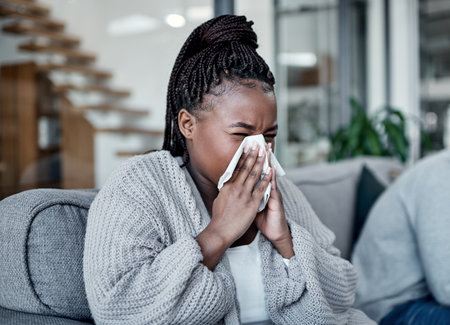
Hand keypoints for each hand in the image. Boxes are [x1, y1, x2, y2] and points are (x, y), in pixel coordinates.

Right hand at [196, 142, 271, 268]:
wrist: (220, 230)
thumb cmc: (219, 217)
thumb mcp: (219, 199)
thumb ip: (225, 190)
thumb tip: (226, 183)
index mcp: (227, 186)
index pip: (236, 167)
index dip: (242, 156)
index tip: (246, 147)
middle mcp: (235, 187)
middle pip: (246, 167)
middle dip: (252, 155)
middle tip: (257, 144)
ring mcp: (244, 194)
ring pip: (254, 175)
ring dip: (260, 162)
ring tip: (264, 153)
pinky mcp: (251, 203)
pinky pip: (261, 188)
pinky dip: (266, 179)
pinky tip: (270, 171)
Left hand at [255, 152, 293, 258]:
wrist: (274, 232)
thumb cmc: (263, 220)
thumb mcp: (251, 206)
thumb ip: (245, 196)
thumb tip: (234, 188)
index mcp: (258, 190)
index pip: (255, 172)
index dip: (252, 160)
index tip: (249, 148)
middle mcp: (267, 189)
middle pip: (263, 169)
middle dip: (261, 156)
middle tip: (260, 142)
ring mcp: (272, 194)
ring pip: (269, 175)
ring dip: (268, 162)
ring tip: (267, 150)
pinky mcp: (276, 201)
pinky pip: (273, 188)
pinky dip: (272, 179)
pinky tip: (271, 170)